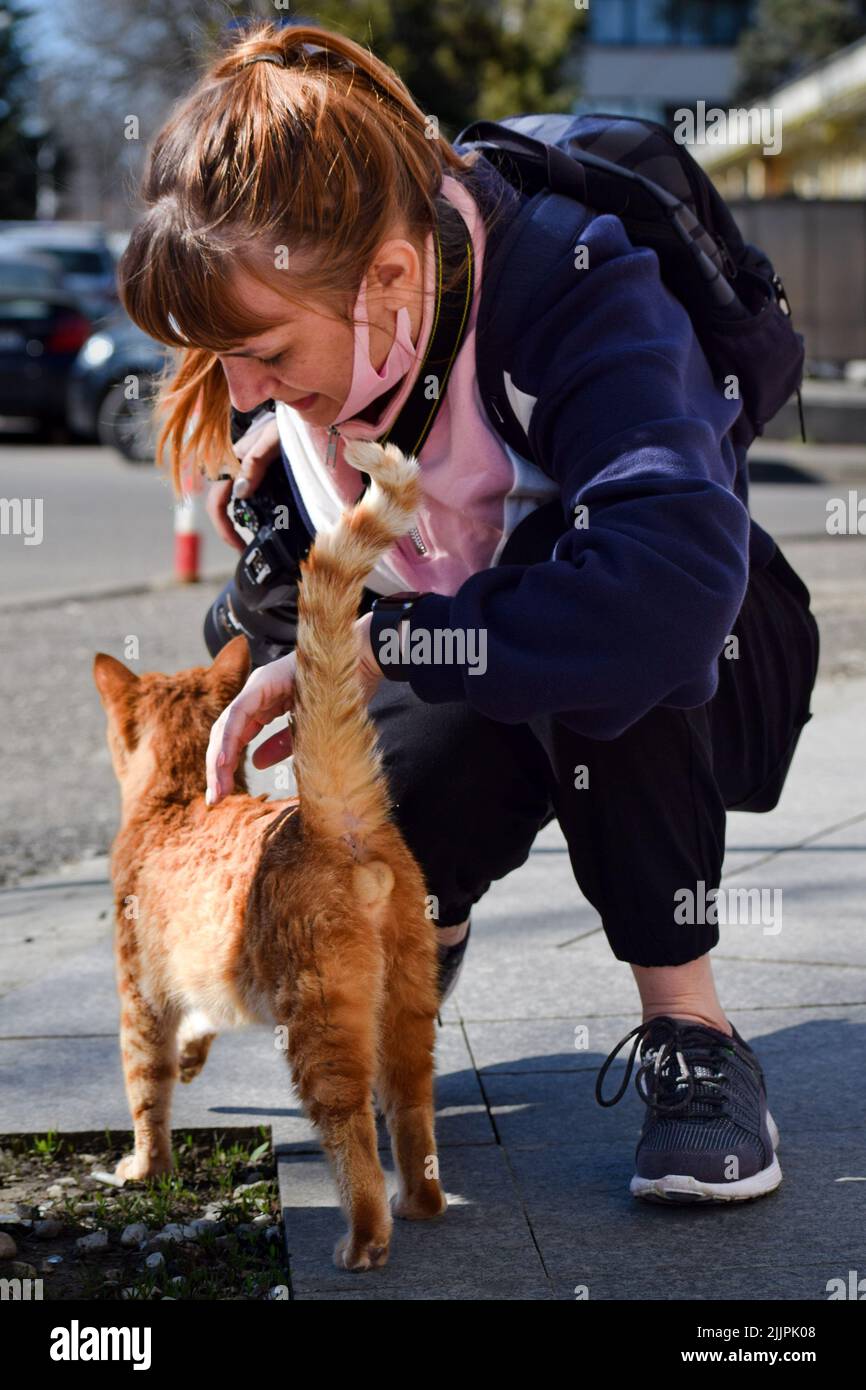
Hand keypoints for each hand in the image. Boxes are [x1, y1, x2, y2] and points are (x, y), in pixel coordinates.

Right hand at [205, 414, 280, 549]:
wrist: (314, 415)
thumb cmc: (292, 423)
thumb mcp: (273, 439)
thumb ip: (255, 462)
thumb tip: (239, 493)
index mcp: (235, 460)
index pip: (217, 499)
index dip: (224, 525)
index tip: (238, 544)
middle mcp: (240, 468)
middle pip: (224, 504)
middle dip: (231, 528)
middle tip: (245, 547)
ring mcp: (253, 473)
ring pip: (239, 503)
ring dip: (244, 522)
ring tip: (257, 539)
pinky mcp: (267, 475)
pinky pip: (256, 498)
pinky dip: (259, 513)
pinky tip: (272, 522)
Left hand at [205, 613, 383, 804]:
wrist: (363, 664)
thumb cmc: (342, 694)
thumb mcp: (307, 729)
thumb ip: (280, 744)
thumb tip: (256, 763)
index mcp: (263, 702)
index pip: (236, 737)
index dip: (225, 766)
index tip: (221, 795)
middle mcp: (255, 693)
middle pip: (226, 733)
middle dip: (217, 768)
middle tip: (214, 799)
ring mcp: (257, 685)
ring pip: (227, 725)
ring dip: (219, 759)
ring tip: (217, 789)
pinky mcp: (263, 682)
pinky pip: (240, 713)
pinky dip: (230, 738)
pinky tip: (224, 762)